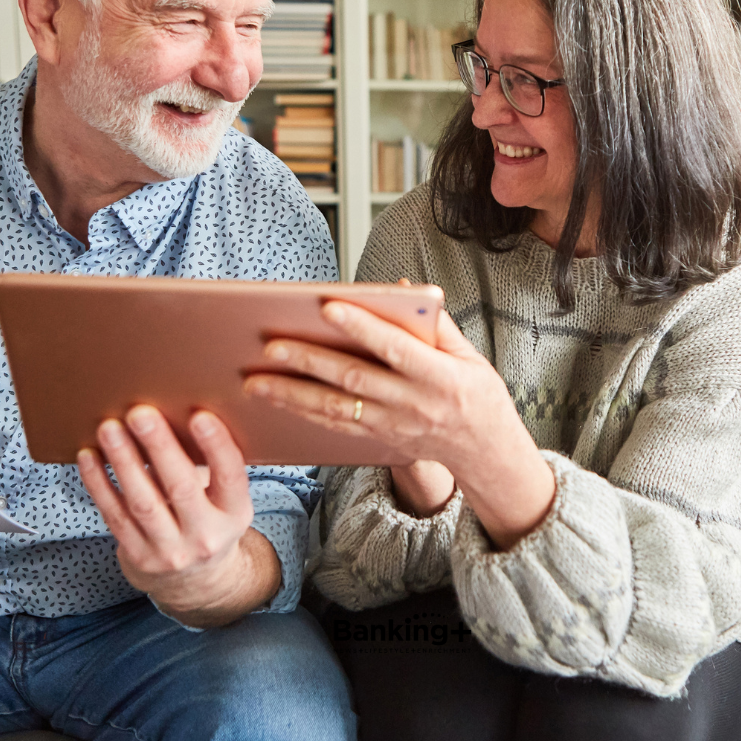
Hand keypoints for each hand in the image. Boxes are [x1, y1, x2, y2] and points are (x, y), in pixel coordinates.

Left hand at [77, 406, 280, 626]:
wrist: (195, 581)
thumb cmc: (208, 518)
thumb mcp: (224, 499)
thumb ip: (211, 465)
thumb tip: (178, 408)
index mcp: (235, 513)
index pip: (230, 477)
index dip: (217, 446)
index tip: (200, 416)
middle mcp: (206, 535)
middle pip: (181, 488)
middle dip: (159, 447)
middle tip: (140, 413)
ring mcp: (170, 551)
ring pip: (143, 502)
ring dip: (123, 462)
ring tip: (109, 429)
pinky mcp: (138, 557)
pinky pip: (115, 516)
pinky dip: (99, 484)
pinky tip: (89, 457)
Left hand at [243, 302, 555, 549]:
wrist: (486, 452)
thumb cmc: (477, 394)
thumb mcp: (469, 356)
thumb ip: (434, 322)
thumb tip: (402, 288)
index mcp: (438, 376)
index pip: (394, 347)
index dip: (362, 326)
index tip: (328, 306)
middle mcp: (412, 403)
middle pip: (353, 379)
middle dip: (309, 362)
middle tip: (270, 347)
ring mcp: (392, 426)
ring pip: (334, 409)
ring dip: (291, 395)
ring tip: (254, 381)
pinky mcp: (378, 441)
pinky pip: (335, 427)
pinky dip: (303, 414)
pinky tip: (275, 402)